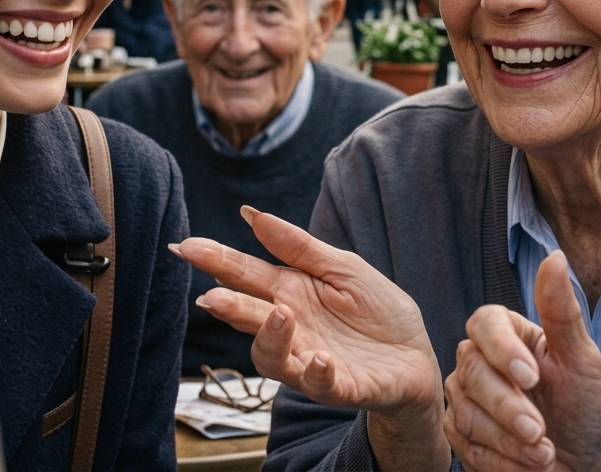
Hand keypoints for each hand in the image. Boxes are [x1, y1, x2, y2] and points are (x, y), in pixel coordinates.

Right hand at [175, 206, 448, 469]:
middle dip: (230, 307)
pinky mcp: (342, 386)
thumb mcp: (342, 266)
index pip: (245, 275)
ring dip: (271, 339)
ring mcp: (312, 359)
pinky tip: (321, 359)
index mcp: (290, 293)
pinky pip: (323, 385)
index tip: (184, 246)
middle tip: (213, 298)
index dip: (215, 261)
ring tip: (279, 316)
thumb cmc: (376, 310)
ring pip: (275, 358)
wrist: (416, 355)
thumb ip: (298, 246)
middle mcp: (293, 328)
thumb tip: (252, 214)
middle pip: (251, 317)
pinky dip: (318, 374)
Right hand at [444, 251, 600, 471]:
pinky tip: (527, 465)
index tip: (531, 378)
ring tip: (544, 453)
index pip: (485, 322)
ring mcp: (463, 397)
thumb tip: (555, 256)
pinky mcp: (457, 433)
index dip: (502, 349)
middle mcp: (478, 359)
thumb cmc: (582, 406)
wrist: (579, 461)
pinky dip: (501, 462)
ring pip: (466, 413)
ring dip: (509, 442)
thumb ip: (563, 312)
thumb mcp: (583, 361)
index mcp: (508, 333)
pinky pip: (464, 447)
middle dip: (509, 408)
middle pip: (472, 372)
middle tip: (542, 433)